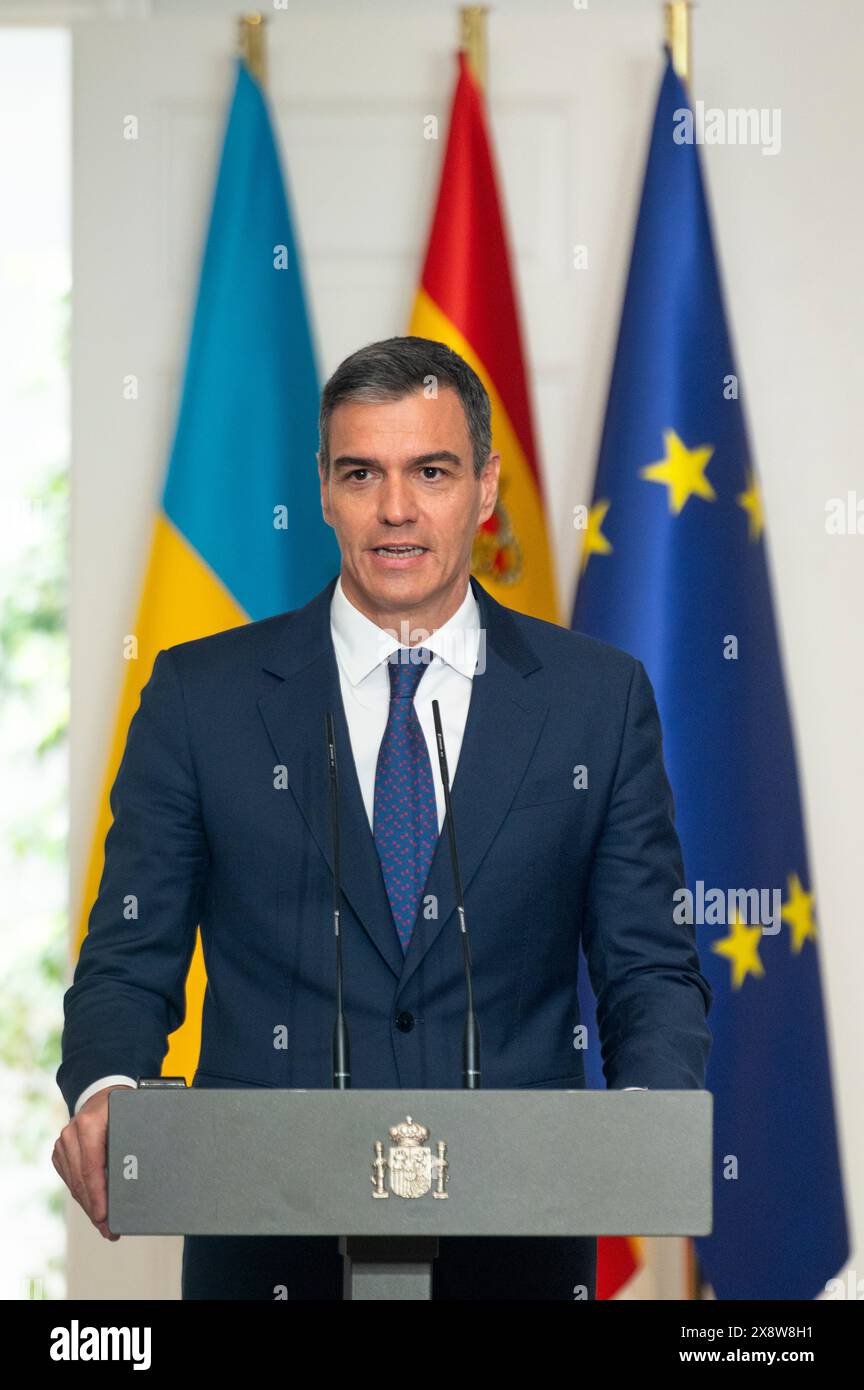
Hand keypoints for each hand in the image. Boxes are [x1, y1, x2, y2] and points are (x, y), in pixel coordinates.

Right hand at [51, 1084, 133, 1240]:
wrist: (101, 1093)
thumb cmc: (122, 1106)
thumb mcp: (131, 1118)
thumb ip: (132, 1143)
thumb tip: (142, 1176)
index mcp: (89, 1125)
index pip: (92, 1168)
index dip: (98, 1196)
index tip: (105, 1216)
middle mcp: (71, 1134)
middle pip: (81, 1182)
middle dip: (96, 1210)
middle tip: (110, 1231)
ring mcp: (62, 1144)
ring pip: (74, 1185)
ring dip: (90, 1207)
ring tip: (105, 1227)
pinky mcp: (60, 1153)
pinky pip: (71, 1181)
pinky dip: (84, 1196)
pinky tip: (95, 1210)